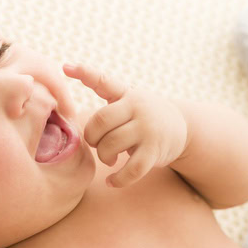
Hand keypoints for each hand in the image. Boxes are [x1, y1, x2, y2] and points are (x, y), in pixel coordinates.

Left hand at [62, 61, 188, 187]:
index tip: (64, 67)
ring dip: (104, 156)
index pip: (104, 81)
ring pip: (112, 145)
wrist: (182, 128)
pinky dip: (119, 179)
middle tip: (96, 143)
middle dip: (92, 137)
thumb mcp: (128, 96)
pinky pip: (132, 169)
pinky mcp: (155, 152)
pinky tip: (112, 181)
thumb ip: (101, 85)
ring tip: (109, 159)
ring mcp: (147, 130)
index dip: (85, 73)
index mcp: (128, 95)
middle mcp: (138, 108)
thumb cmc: (144, 114)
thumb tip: (67, 67)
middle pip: (100, 122)